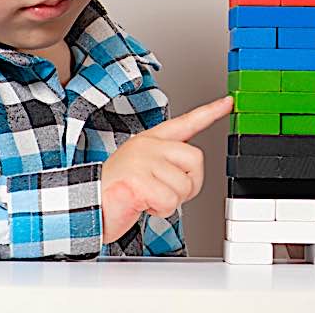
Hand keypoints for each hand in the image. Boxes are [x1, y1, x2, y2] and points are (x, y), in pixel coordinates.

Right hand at [98, 95, 232, 241]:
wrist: (85, 208)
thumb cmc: (116, 193)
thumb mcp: (145, 171)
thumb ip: (167, 165)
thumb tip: (189, 176)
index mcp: (150, 140)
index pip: (186, 122)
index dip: (210, 112)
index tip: (229, 102)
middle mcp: (148, 145)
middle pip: (195, 160)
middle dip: (187, 185)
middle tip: (164, 193)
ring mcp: (142, 160)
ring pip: (183, 185)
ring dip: (170, 201)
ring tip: (147, 198)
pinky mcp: (138, 178)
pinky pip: (169, 200)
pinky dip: (160, 210)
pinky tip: (142, 204)